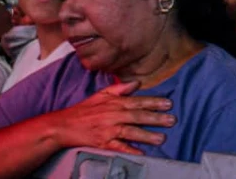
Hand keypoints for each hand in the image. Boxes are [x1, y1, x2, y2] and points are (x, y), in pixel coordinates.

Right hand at [50, 81, 175, 154]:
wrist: (63, 126)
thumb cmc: (84, 110)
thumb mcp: (101, 94)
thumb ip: (120, 88)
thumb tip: (137, 83)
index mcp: (114, 103)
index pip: (138, 101)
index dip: (154, 102)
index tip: (168, 103)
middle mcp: (113, 115)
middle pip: (137, 116)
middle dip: (155, 118)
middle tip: (171, 120)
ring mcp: (108, 130)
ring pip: (130, 132)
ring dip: (146, 135)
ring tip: (161, 138)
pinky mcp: (102, 143)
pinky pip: (118, 147)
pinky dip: (130, 150)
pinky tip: (141, 153)